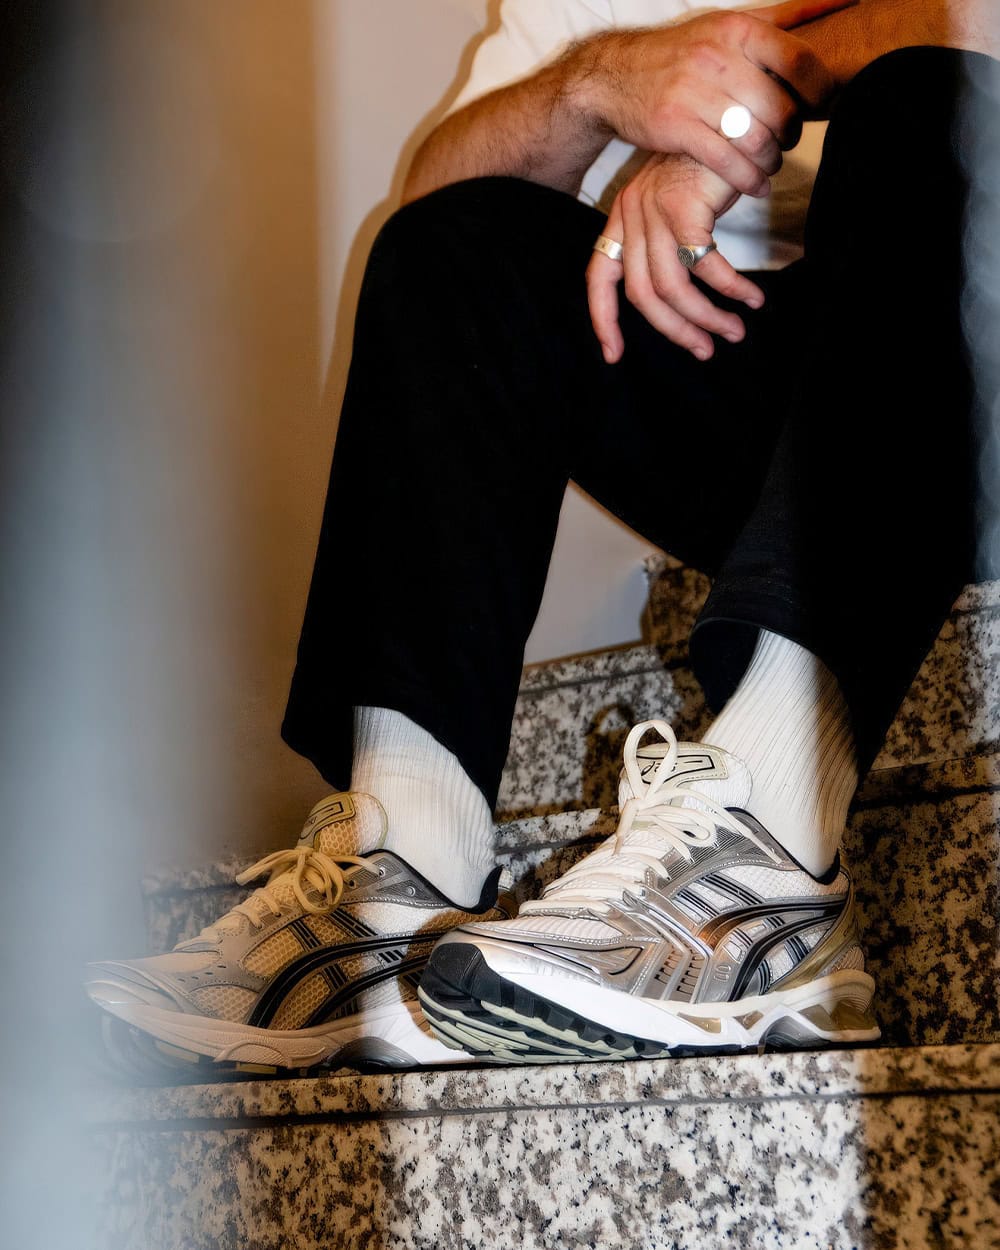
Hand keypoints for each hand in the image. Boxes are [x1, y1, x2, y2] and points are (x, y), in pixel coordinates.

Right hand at [581, 0, 852, 196]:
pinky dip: (747, 179)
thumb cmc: (680, 55)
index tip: (824, 103)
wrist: (615, 77)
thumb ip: (781, 17)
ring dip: (770, 160)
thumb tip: (838, 0)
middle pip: (778, 107)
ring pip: (754, 138)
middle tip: (789, 141)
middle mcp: (716, 57)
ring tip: (770, 164)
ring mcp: (694, 93)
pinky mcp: (676, 127)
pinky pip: (725, 160)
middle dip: (792, 133)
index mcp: (736, 30)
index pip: (797, 58)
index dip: (819, 87)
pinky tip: (754, 185)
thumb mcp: (726, 25)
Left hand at [587, 153, 763, 362]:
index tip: (613, 354)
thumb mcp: (680, 205)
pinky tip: (751, 298)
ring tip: (735, 330)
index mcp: (623, 217)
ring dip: (707, 316)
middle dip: (675, 330)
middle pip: (642, 295)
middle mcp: (632, 213)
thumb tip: (680, 300)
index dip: (603, 318)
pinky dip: (730, 288)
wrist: (734, 113)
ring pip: (673, 287)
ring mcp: (654, 210)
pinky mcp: (684, 206)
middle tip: (706, 350)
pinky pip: (705, 265)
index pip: (600, 277)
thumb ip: (669, 244)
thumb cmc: (714, 163)